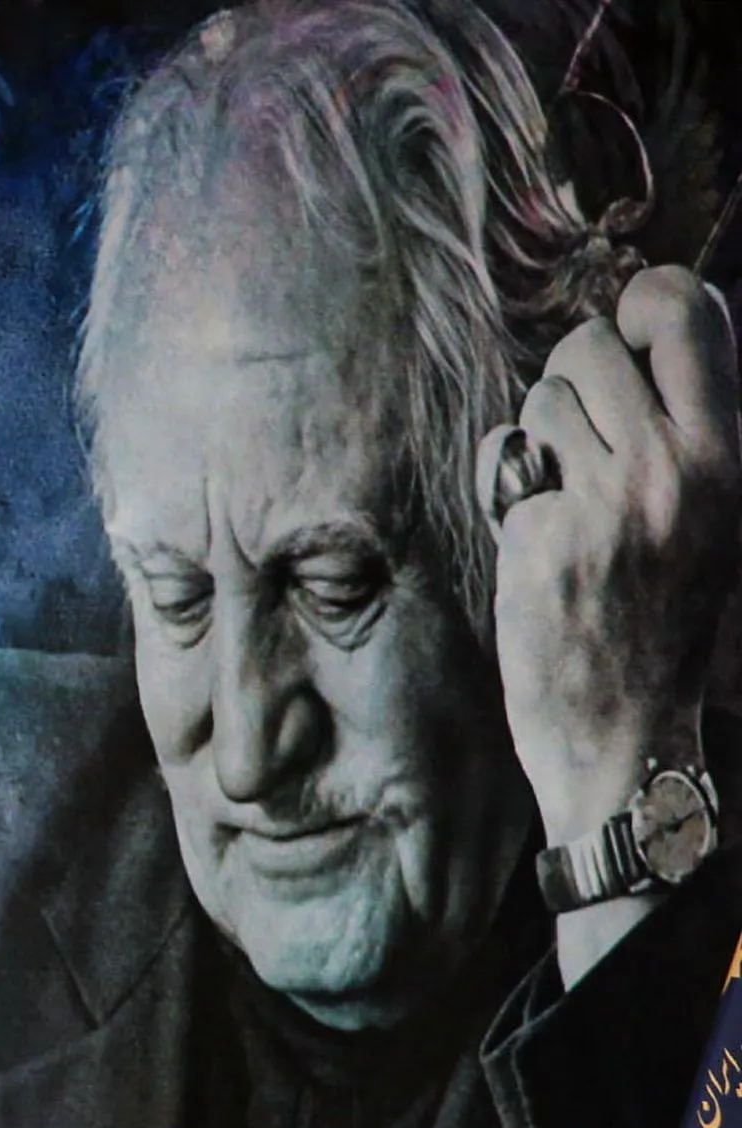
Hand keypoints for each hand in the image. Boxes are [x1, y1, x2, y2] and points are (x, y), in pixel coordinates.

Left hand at [475, 266, 740, 852]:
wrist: (627, 732)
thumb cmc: (666, 620)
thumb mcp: (712, 515)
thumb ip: (685, 430)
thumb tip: (648, 331)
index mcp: (725, 457)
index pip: (687, 314)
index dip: (647, 302)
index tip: (635, 325)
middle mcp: (668, 469)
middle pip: (589, 346)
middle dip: (573, 378)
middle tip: (586, 434)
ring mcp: (600, 502)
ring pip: (538, 401)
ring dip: (539, 436)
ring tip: (567, 490)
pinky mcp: (537, 535)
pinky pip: (501, 460)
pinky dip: (509, 485)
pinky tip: (538, 530)